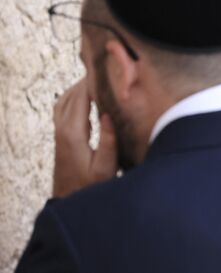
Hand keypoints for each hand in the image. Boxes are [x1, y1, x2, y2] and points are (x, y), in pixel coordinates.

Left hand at [52, 79, 117, 197]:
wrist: (70, 201)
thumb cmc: (91, 187)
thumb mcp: (106, 167)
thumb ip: (108, 141)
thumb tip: (108, 114)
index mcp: (73, 133)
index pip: (81, 98)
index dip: (91, 83)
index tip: (106, 72)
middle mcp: (62, 130)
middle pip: (70, 96)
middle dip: (84, 83)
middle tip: (103, 73)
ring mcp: (58, 133)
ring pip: (63, 102)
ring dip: (77, 90)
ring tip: (95, 83)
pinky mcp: (60, 138)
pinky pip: (62, 110)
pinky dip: (72, 100)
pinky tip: (86, 101)